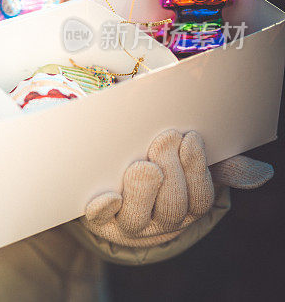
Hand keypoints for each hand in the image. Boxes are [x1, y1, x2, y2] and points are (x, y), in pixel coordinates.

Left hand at [83, 129, 272, 247]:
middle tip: (165, 137)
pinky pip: (100, 218)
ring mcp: (128, 223)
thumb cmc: (161, 172)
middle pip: (172, 206)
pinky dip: (103, 208)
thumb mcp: (191, 169)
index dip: (196, 168)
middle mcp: (159, 223)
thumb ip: (220, 166)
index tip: (190, 137)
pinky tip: (108, 196)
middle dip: (172, 169)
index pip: (199, 198)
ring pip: (139, 216)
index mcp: (185, 210)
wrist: (114, 195)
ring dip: (143, 189)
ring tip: (143, 164)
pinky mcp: (98, 218)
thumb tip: (261, 173)